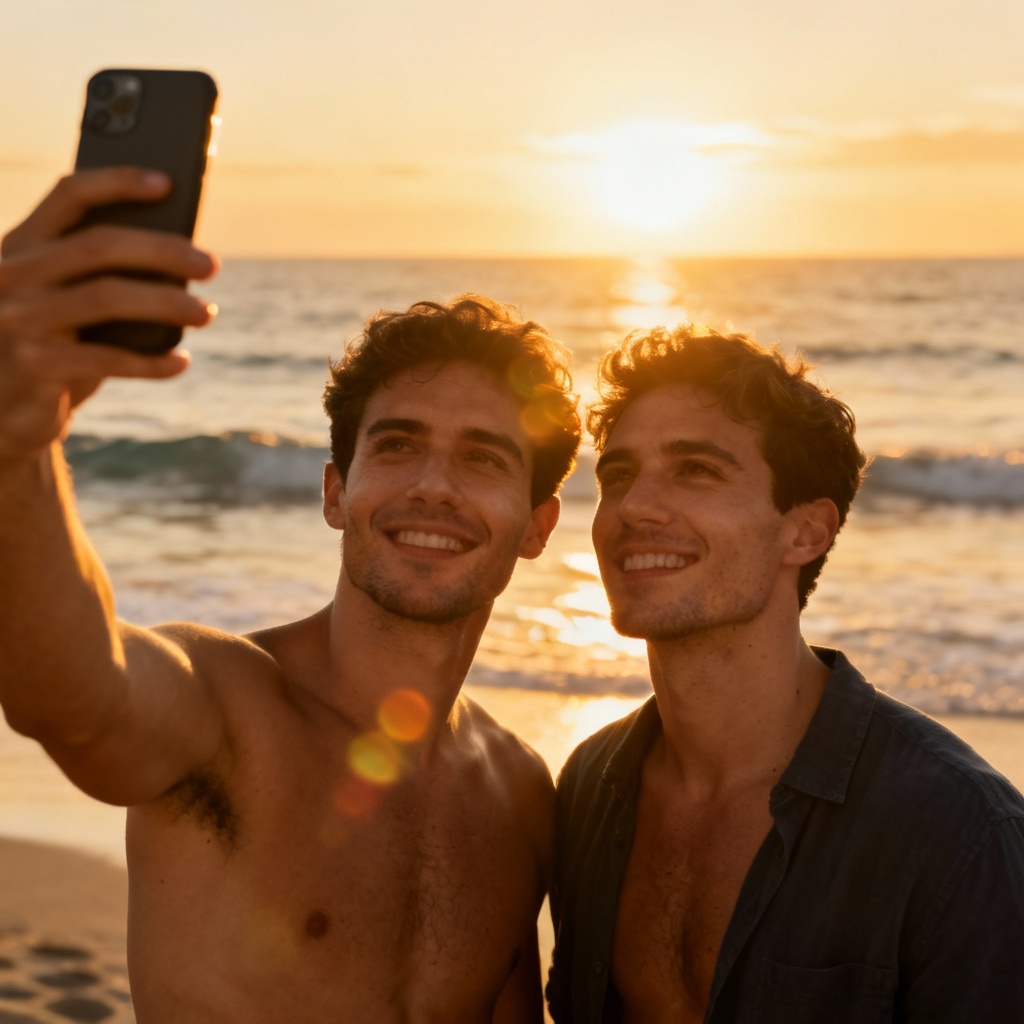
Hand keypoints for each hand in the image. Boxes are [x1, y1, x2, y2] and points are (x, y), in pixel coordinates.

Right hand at [0, 167, 218, 461]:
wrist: (3, 415)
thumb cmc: (48, 350)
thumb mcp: (62, 304)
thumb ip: (96, 278)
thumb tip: (181, 257)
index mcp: (19, 247)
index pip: (68, 196)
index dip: (118, 183)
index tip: (168, 183)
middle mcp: (10, 275)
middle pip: (99, 246)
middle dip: (163, 251)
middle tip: (211, 265)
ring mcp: (16, 319)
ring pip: (107, 297)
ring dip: (168, 303)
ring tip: (205, 313)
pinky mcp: (32, 365)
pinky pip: (107, 358)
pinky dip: (152, 361)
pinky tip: (180, 362)